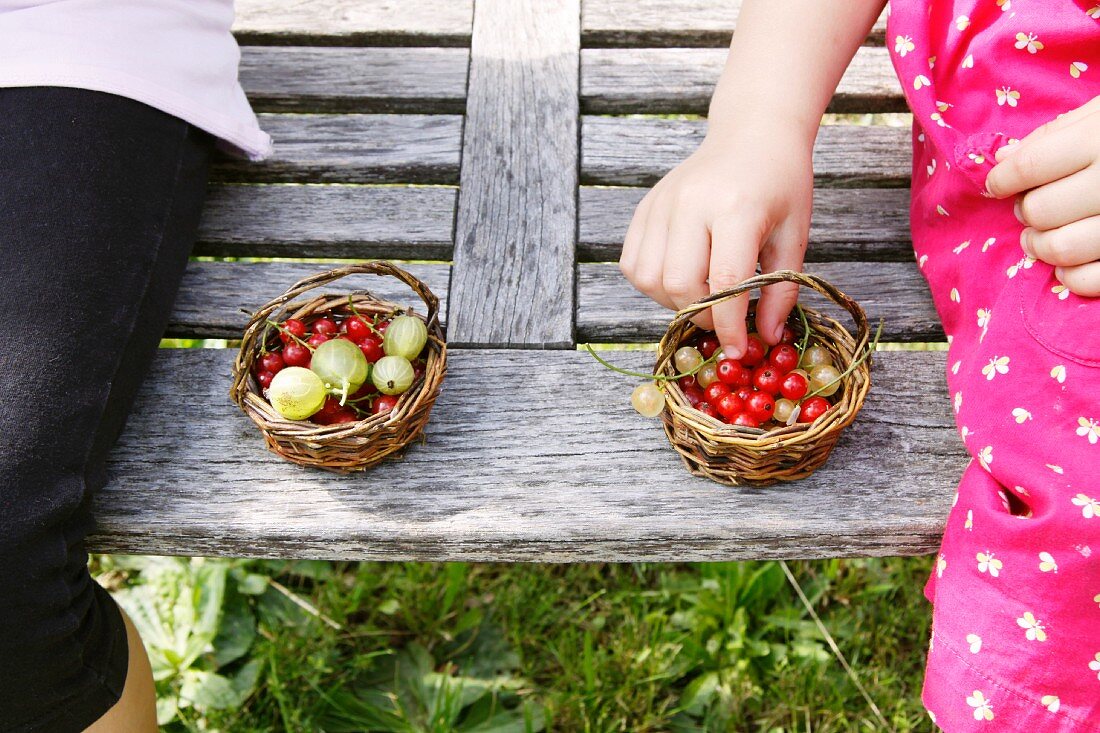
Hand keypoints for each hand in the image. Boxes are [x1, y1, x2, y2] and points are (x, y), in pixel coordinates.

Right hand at [618, 125, 812, 356]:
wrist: (752, 133)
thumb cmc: (781, 183)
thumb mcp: (794, 234)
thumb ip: (782, 288)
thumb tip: (767, 337)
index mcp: (737, 207)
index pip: (724, 281)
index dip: (729, 325)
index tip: (737, 349)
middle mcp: (691, 203)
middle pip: (679, 284)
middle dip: (699, 315)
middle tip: (721, 318)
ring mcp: (662, 203)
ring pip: (649, 278)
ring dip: (673, 301)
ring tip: (701, 294)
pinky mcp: (645, 208)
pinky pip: (633, 263)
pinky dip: (653, 283)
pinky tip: (680, 277)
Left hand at [986, 96, 1099, 296]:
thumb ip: (1059, 133)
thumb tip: (1002, 163)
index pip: (1029, 166)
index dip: (1003, 179)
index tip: (999, 184)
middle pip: (1040, 210)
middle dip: (1026, 212)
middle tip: (1031, 208)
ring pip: (1060, 249)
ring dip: (1040, 247)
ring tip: (1042, 238)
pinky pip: (1092, 281)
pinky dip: (1071, 277)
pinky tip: (1071, 264)